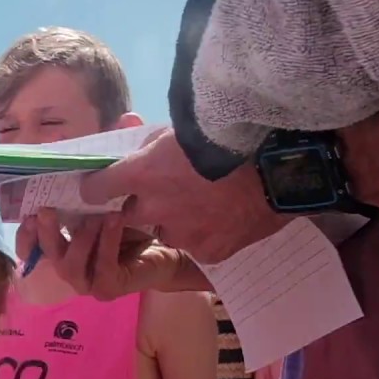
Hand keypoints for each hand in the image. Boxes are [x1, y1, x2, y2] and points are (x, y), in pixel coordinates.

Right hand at [25, 207, 190, 300]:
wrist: (163, 254)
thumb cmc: (128, 234)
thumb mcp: (97, 216)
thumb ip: (77, 210)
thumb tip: (61, 185)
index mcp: (63, 254)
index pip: (34, 251)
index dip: (26, 238)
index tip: (28, 216)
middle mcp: (71, 272)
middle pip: (51, 257)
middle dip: (47, 234)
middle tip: (47, 211)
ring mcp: (88, 285)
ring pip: (71, 266)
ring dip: (80, 239)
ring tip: (95, 216)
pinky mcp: (109, 289)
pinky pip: (102, 266)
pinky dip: (106, 241)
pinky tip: (114, 220)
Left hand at [79, 128, 289, 262]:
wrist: (281, 164)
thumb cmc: (230, 135)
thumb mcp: (182, 127)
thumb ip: (150, 140)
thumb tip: (130, 136)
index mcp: (142, 174)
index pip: (97, 188)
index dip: (97, 188)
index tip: (101, 187)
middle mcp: (154, 208)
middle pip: (128, 215)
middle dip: (141, 206)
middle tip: (166, 192)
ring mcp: (181, 234)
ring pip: (166, 231)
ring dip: (176, 220)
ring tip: (205, 202)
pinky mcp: (207, 252)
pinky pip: (198, 245)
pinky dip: (207, 234)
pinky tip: (226, 217)